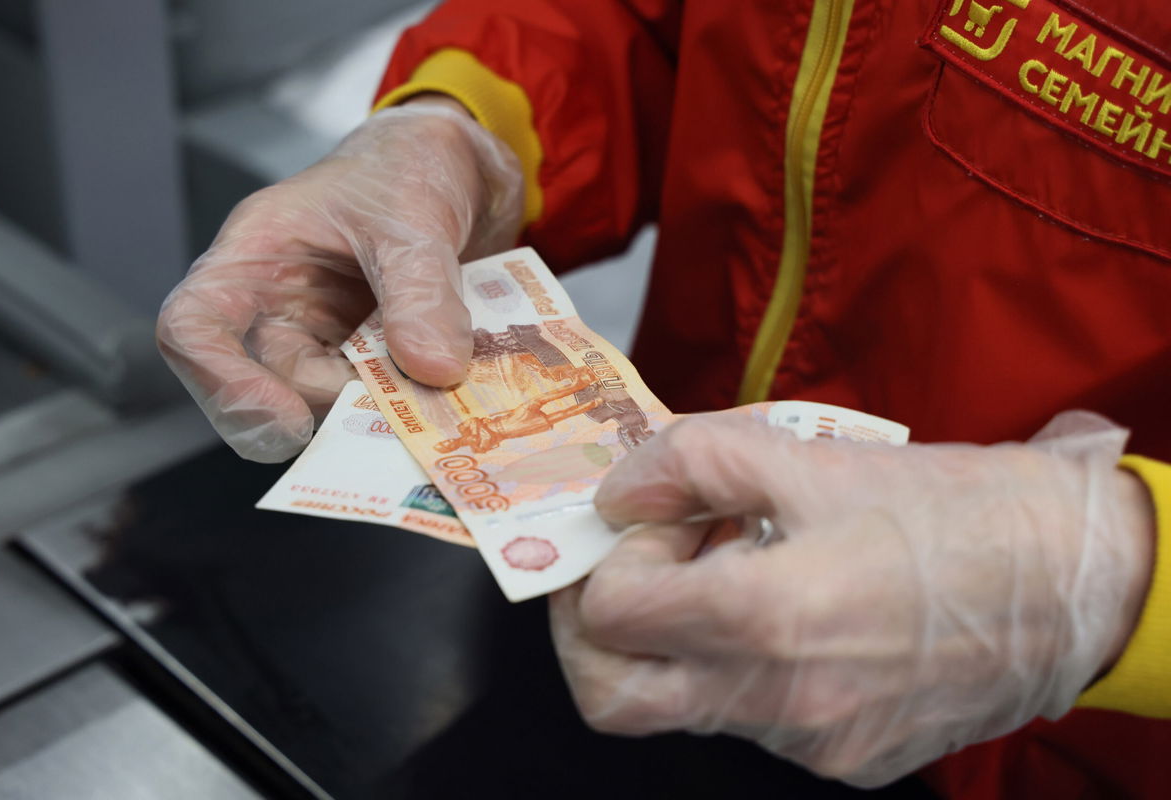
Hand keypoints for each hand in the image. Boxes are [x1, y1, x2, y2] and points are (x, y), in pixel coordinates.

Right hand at [156, 100, 522, 460]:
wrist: (463, 171)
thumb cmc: (408, 167)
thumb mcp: (414, 216)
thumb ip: (421, 292)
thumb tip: (432, 368)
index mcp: (256, 257)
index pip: (193, 328)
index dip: (221, 382)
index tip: (286, 418)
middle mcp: (277, 306)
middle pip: (269, 382)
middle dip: (332, 402)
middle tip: (402, 402)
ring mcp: (324, 337)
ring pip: (328, 400)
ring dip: (380, 407)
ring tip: (440, 385)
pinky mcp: (370, 358)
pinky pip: (378, 397)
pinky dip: (413, 402)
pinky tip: (453, 387)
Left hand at [551, 410, 1153, 785]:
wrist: (1072, 577)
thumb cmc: (952, 509)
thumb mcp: (809, 454)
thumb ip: (690, 462)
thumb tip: (620, 491)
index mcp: (766, 618)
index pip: (609, 616)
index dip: (613, 559)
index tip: (651, 523)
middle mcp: (780, 701)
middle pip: (615, 699)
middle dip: (597, 634)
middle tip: (631, 573)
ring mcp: (814, 742)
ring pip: (688, 706)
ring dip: (682, 640)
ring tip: (738, 569)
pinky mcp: (848, 758)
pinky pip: (757, 721)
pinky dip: (746, 666)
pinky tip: (793, 607)